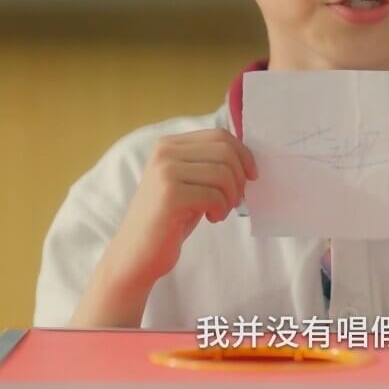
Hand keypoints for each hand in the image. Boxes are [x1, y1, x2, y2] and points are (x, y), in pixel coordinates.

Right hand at [103, 129, 257, 292]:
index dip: (243, 154)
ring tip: (220, 211)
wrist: (137, 253)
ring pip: (223, 173)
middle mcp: (165, 152)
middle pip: (224, 151)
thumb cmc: (169, 219)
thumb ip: (208, 164)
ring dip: (231, 196)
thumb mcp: (189, 183)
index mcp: (169, 144)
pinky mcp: (170, 195)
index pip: (219, 135)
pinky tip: (212, 218)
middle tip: (234, 200)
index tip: (251, 175)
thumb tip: (247, 157)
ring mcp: (165, 172)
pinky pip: (215, 195)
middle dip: (240, 177)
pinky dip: (221, 209)